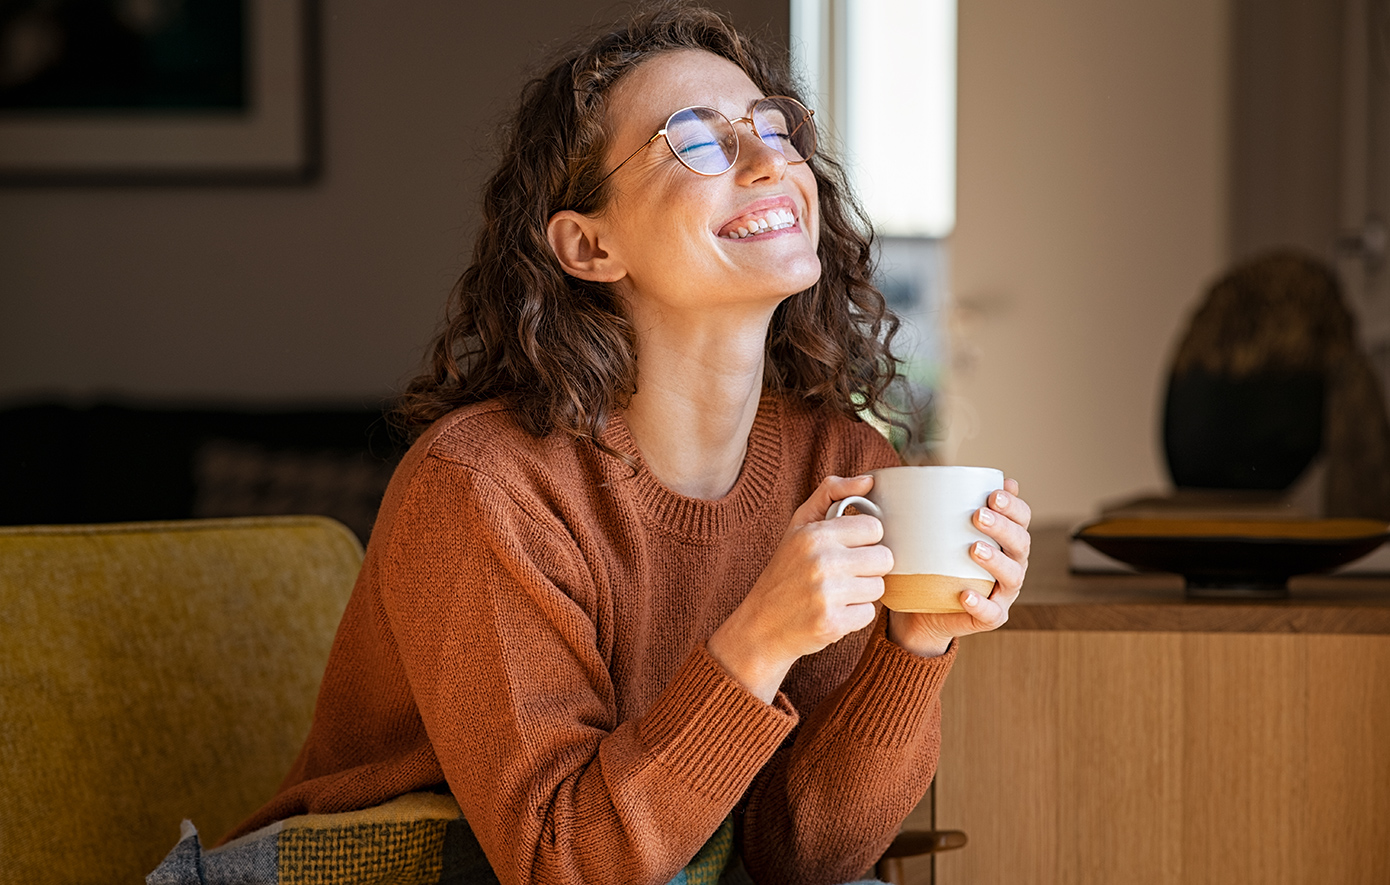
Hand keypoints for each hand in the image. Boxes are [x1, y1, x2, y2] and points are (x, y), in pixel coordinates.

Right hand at [707, 474, 892, 701]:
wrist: (761, 625)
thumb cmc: (785, 571)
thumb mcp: (799, 525)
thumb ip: (831, 493)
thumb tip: (869, 480)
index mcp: (815, 534)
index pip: (874, 528)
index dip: (865, 540)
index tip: (848, 548)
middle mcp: (821, 562)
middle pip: (884, 558)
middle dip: (868, 567)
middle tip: (845, 573)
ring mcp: (827, 594)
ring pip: (879, 587)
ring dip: (862, 592)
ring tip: (836, 593)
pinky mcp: (832, 623)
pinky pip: (869, 614)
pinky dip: (854, 616)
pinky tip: (833, 612)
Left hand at [887, 479, 1031, 656]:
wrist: (923, 609)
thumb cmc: (934, 562)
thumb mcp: (937, 532)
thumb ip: (942, 506)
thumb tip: (936, 471)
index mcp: (1005, 540)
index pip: (1021, 518)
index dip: (1014, 506)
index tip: (993, 494)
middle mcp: (1012, 564)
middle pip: (1020, 543)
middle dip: (1003, 527)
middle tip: (978, 515)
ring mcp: (1003, 593)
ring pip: (1012, 576)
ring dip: (996, 561)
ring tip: (974, 549)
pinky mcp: (990, 617)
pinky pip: (991, 613)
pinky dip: (980, 603)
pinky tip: (966, 594)